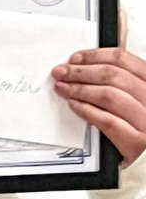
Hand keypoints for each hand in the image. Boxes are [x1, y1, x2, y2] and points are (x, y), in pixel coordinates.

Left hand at [52, 45, 145, 164]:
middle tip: (61, 72)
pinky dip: (87, 111)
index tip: (74, 58)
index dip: (95, 56)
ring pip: (109, 96)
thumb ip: (119, 80)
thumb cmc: (137, 125)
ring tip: (63, 88)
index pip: (123, 60)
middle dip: (82, 72)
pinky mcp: (137, 142)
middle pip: (113, 76)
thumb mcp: (134, 98)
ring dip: (80, 90)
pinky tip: (74, 105)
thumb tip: (88, 62)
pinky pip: (107, 121)